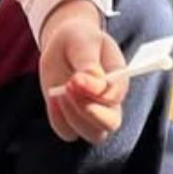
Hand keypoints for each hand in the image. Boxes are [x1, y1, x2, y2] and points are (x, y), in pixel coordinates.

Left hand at [38, 0, 127, 145]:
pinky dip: (57, 118)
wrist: (64, 46)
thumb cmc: (79, 40)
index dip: (95, 91)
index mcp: (118, 80)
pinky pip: (67, 132)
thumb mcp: (82, 41)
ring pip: (91, 134)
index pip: (114, 95)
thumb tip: (93, 77)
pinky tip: (53, 97)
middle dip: (87, 112)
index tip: (75, 79)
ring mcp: (93, 114)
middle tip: (67, 90)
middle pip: (110, 124)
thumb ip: (88, 59)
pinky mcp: (73, 120)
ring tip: (59, 90)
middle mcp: (110, 102)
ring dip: (72, 115)